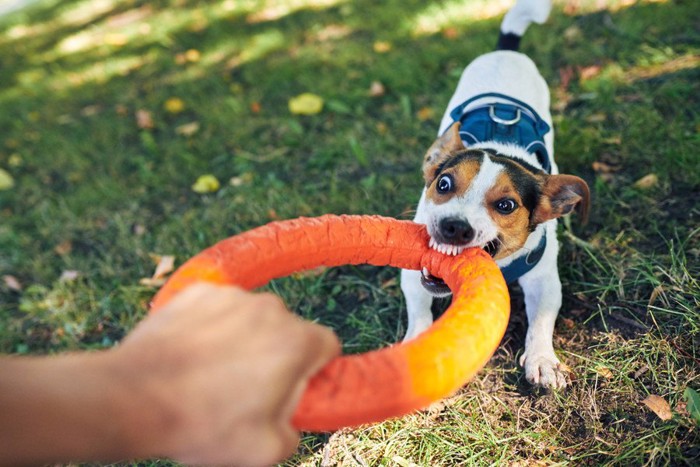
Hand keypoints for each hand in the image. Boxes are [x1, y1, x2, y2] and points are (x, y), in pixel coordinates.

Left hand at [114, 283, 340, 465]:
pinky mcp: (199, 291)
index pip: (327, 345)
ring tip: (211, 374)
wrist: (133, 397)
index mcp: (296, 342)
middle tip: (246, 388)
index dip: (314, 368)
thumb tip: (292, 417)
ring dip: (243, 339)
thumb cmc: (202, 424)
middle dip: (276, 354)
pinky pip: (219, 308)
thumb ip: (294, 431)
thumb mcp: (264, 450)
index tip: (292, 386)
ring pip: (252, 318)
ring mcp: (232, 295)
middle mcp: (270, 308)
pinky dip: (212, 326)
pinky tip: (191, 355)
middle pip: (288, 330)